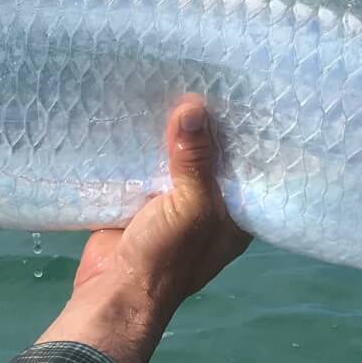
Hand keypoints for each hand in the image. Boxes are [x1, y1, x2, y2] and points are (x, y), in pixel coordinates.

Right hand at [38, 96, 249, 362]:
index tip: (246, 90)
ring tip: (173, 76)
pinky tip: (138, 107)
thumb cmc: (166, 257)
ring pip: (175, 157)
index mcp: (234, 212)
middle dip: (205, 124)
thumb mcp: (191, 206)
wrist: (112, 292)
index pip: (249, 165)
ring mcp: (172, 202)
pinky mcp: (139, 198)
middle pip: (210, 156)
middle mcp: (208, 204)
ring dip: (171, 130)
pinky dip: (142, 142)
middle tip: (207, 71)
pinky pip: (144, 163)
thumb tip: (193, 105)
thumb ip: (195, 158)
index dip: (247, 132)